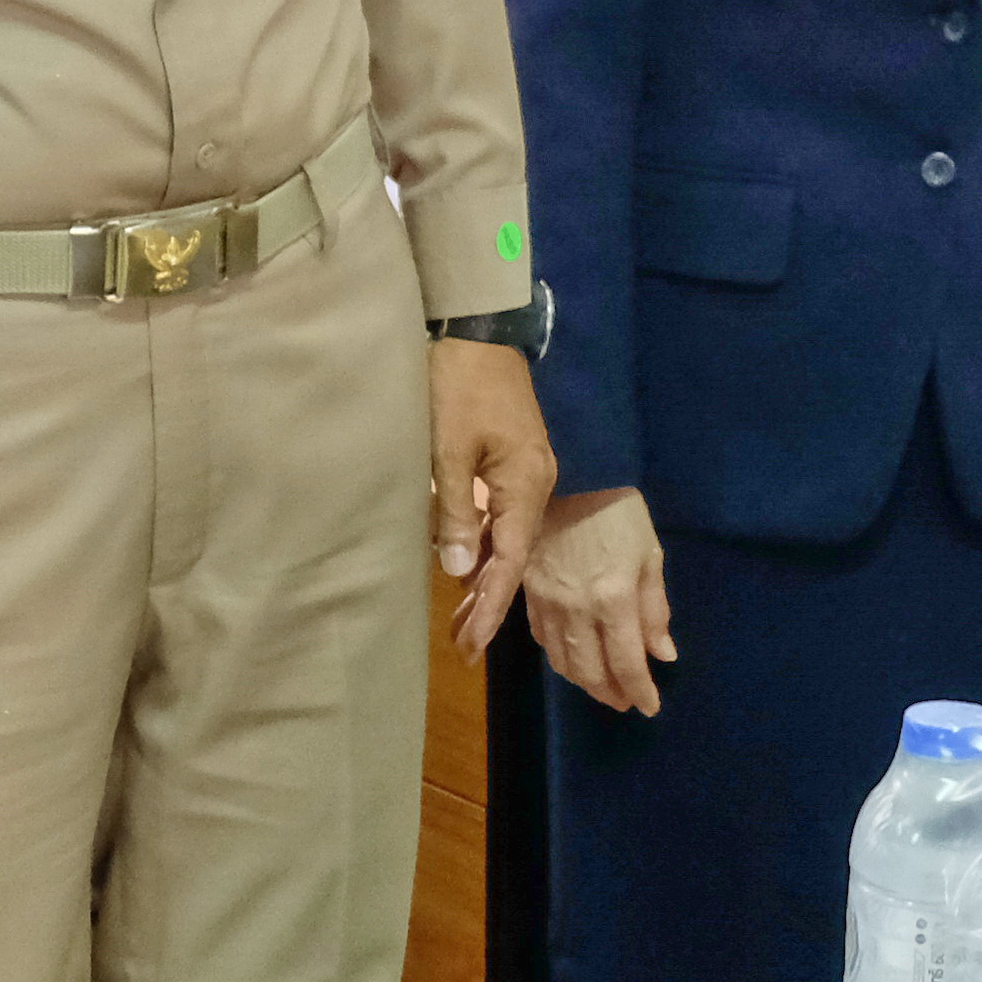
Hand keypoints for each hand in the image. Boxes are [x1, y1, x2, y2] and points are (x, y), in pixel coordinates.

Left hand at [431, 339, 555, 645]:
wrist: (478, 333)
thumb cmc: (458, 386)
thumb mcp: (447, 449)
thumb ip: (452, 511)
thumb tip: (457, 571)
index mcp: (525, 485)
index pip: (510, 561)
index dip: (491, 605)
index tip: (473, 644)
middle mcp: (533, 486)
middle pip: (512, 557)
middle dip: (489, 603)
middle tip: (465, 648)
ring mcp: (525, 475)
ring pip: (506, 540)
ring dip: (485, 579)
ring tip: (464, 623)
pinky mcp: (511, 465)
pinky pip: (500, 519)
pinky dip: (483, 548)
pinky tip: (467, 570)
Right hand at [517, 485, 676, 713]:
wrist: (571, 475)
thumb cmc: (619, 512)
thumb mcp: (649, 556)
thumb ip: (655, 610)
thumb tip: (663, 655)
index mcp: (613, 600)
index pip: (627, 664)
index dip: (640, 692)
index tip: (651, 708)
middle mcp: (577, 610)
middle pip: (590, 672)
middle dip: (610, 693)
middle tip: (627, 701)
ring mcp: (547, 603)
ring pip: (562, 661)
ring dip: (584, 682)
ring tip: (604, 685)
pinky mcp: (527, 593)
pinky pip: (541, 639)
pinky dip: (559, 658)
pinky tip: (574, 657)